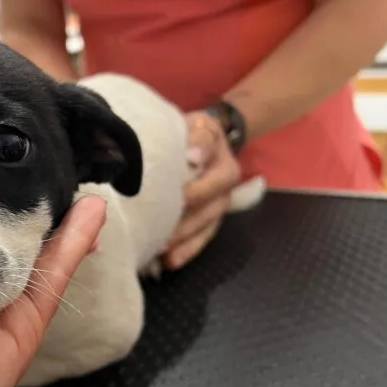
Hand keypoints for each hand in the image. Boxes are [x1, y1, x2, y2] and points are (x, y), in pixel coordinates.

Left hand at [164, 111, 240, 268]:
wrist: (203, 142)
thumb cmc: (189, 135)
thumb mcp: (192, 125)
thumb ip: (193, 135)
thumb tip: (191, 156)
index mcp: (218, 151)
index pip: (210, 155)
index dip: (199, 164)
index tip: (187, 165)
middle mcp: (225, 178)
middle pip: (210, 199)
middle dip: (186, 213)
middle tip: (161, 223)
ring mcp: (220, 201)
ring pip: (206, 222)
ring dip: (184, 237)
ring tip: (161, 248)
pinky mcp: (212, 219)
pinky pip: (204, 237)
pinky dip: (187, 250)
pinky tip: (170, 262)